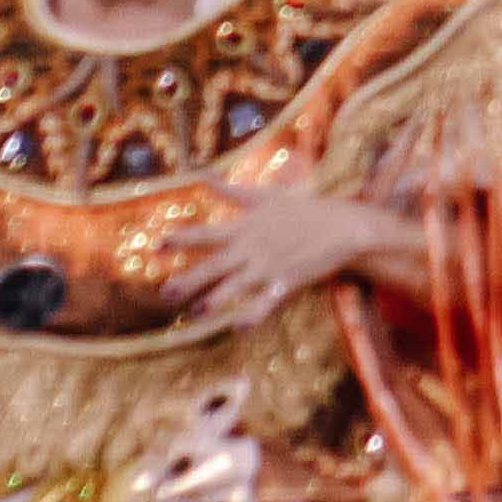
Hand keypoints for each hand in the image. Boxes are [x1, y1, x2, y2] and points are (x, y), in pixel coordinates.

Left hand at [176, 183, 421, 312]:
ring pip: (236, 287)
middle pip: (214, 266)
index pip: (206, 234)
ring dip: (215, 300)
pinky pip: (265, 303)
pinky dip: (252, 316)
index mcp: (245, 227)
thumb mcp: (266, 197)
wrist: (344, 225)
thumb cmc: (302, 211)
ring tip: (196, 313)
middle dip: (188, 281)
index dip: (180, 240)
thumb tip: (200, 174)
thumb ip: (230, 190)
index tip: (157, 245)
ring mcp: (269, 266)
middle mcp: (253, 247)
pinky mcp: (286, 282)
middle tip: (165, 294)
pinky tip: (238, 327)